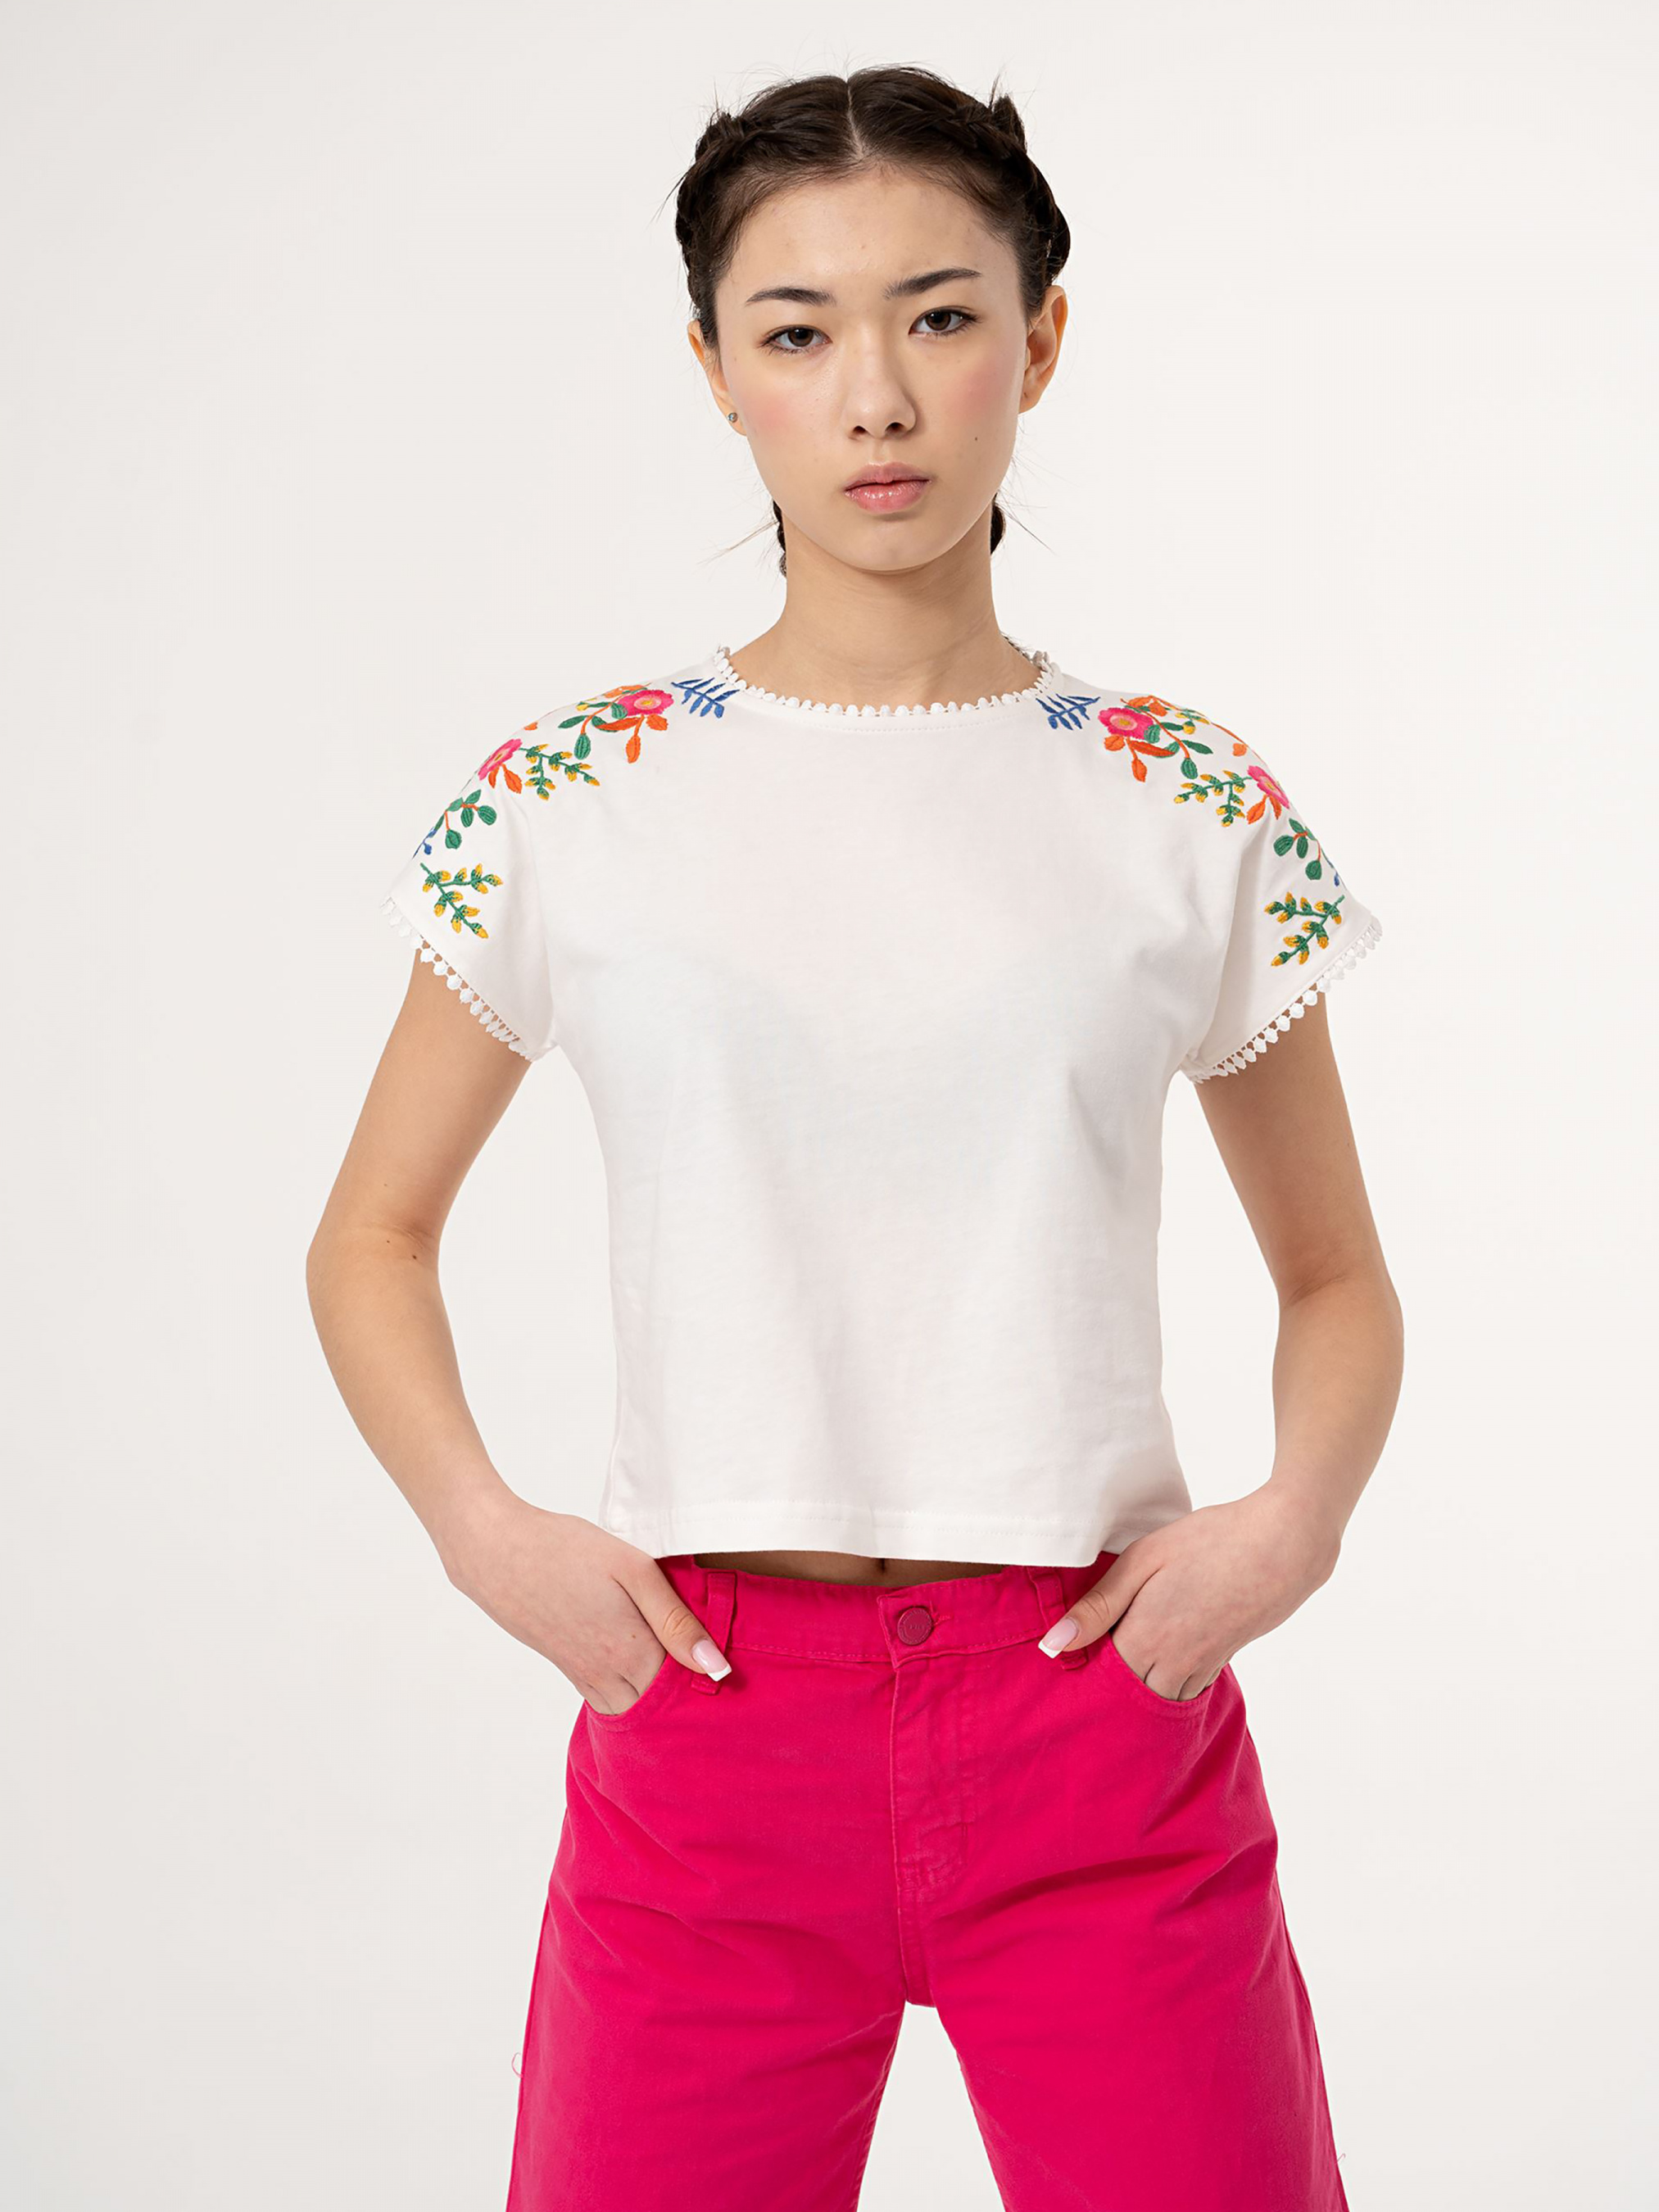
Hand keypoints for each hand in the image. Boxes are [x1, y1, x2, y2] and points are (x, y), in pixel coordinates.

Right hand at [440, 1493, 730, 1712]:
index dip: (712, 1682)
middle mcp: (608, 1675)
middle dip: (688, 1699)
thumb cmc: (566, 1550)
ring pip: (632, 1710)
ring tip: (682, 1674)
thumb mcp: (632, 1570)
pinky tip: (641, 1668)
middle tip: (713, 1674)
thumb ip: (676, 1620)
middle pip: (661, 1709)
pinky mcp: (567, 1667)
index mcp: (632, 1652)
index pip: (687, 1690)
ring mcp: (583, 1675)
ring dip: (657, 1700)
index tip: (736, 1671)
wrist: (495, 1551)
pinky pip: (607, 1700)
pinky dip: (630, 1696)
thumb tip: (716, 1667)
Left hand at [1040, 1485, 1342, 1699]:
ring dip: (1138, 1688)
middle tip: (1090, 1666)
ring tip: (1125, 1661)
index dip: (1080, 1671)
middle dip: (1107, 1686)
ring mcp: (1202, 1665)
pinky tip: (1161, 1656)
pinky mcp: (1224, 1659)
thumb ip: (1098, 1605)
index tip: (1066, 1662)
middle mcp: (1173, 1663)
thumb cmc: (1211, 1540)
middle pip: (1127, 1696)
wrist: (1284, 1545)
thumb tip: (1053, 1645)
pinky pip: (1187, 1689)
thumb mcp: (1144, 1559)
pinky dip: (1168, 1683)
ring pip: (1159, 1698)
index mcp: (1146, 1638)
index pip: (1098, 1678)